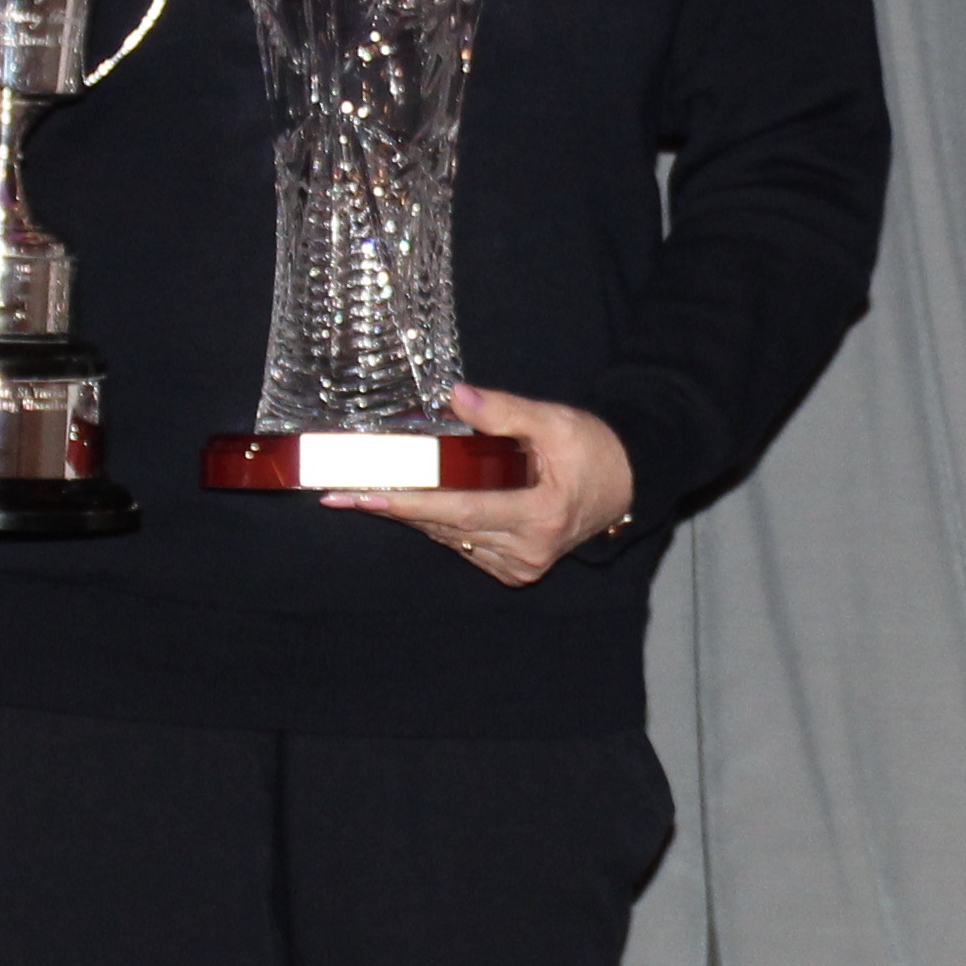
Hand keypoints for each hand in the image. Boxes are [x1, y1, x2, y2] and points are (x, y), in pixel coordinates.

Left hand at [319, 382, 634, 586]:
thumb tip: (454, 397)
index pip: (460, 510)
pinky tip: (412, 501)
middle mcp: (526, 549)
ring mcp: (521, 564)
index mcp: (538, 515)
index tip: (365, 494)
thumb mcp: (552, 419)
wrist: (625, 480)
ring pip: (450, 537)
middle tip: (341, 494)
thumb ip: (502, 411)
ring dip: (410, 514)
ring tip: (364, 491)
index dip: (409, 501)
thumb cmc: (590, 447)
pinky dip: (438, 522)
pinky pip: (464, 543)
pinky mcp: (515, 567)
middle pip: (446, 526)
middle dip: (393, 506)